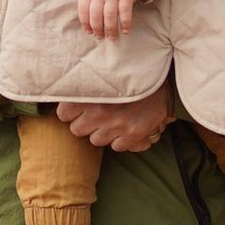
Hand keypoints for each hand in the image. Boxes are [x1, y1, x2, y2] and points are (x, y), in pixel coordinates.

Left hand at [53, 88, 170, 152]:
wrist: (163, 83)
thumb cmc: (129, 79)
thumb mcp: (103, 77)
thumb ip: (83, 87)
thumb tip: (61, 100)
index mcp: (89, 95)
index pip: (63, 114)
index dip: (70, 113)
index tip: (79, 109)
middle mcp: (99, 111)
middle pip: (77, 130)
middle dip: (86, 125)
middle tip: (98, 115)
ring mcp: (115, 125)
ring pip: (96, 140)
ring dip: (103, 133)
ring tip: (114, 120)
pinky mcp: (131, 135)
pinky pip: (117, 147)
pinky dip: (121, 140)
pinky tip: (127, 127)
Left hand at [76, 0, 137, 39]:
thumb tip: (88, 20)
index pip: (83, 11)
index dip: (85, 23)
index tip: (89, 32)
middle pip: (95, 16)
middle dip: (97, 30)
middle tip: (100, 38)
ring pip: (109, 16)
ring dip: (110, 29)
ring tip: (112, 38)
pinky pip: (125, 12)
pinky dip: (125, 23)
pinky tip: (125, 31)